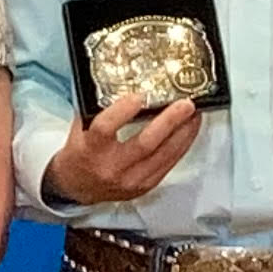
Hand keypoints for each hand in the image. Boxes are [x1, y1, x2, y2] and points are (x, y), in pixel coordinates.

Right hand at [41, 92, 200, 209]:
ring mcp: (130, 180)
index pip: (105, 129)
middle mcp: (110, 168)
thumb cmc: (80, 153)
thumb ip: (99, 109)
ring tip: (194, 114)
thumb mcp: (80, 129)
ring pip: (163, 155)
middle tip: (185, 104)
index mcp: (89, 150)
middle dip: (169, 121)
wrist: (78, 187)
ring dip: (183, 133)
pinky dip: (181, 145)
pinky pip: (169, 165)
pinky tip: (188, 131)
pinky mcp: (144, 186)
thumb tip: (128, 83)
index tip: (139, 96)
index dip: (122, 111)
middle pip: (145, 144)